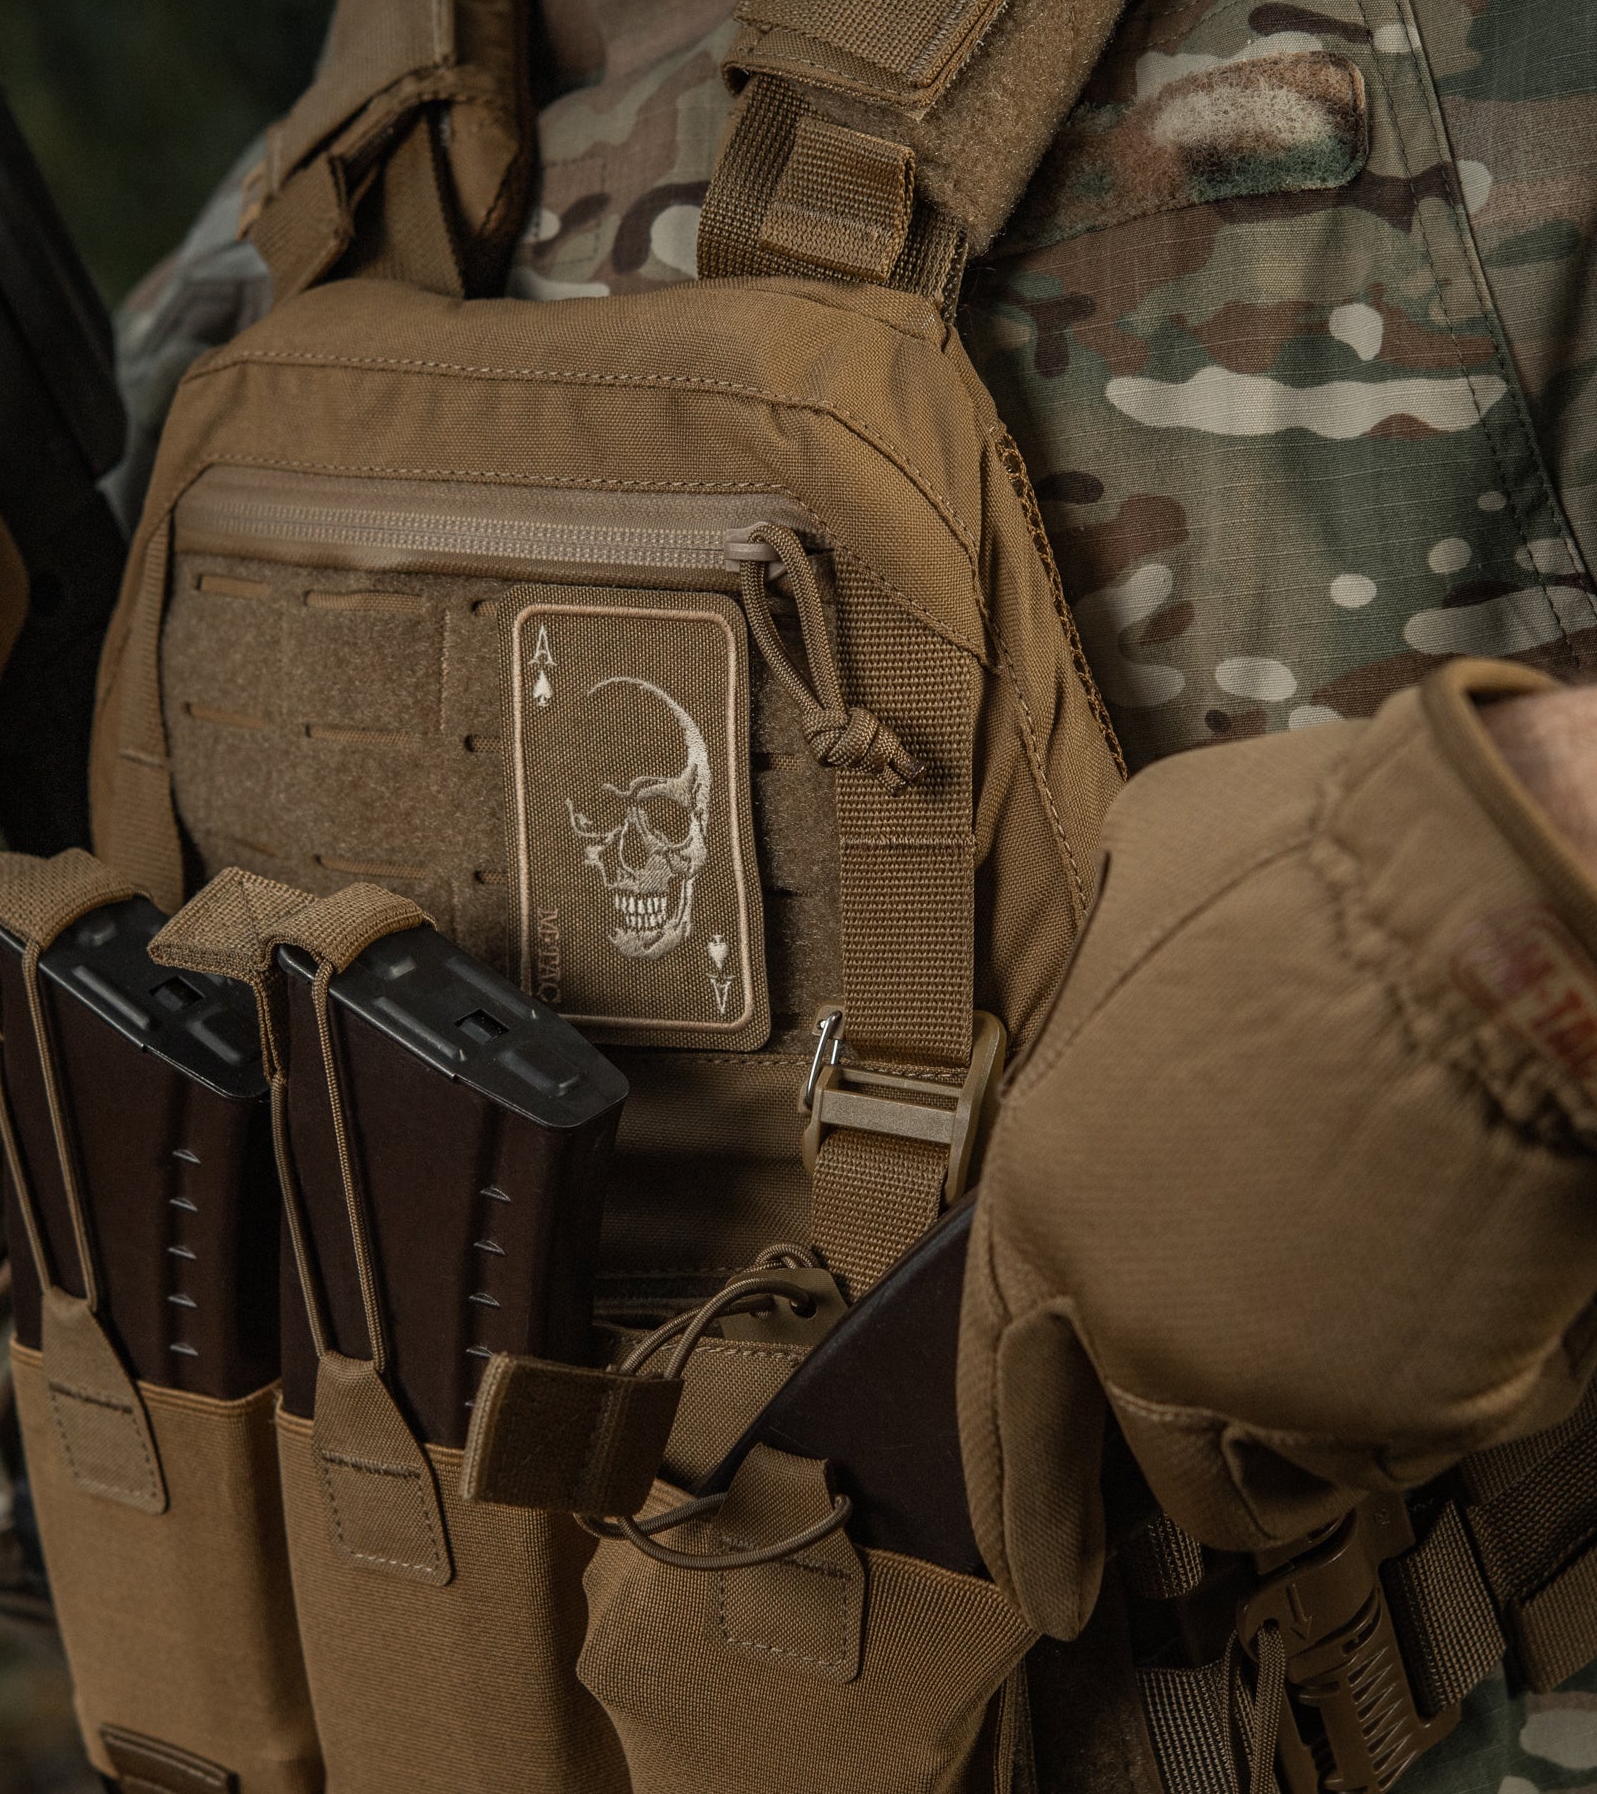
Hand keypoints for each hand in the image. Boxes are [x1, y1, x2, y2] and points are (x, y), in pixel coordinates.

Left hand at [957, 660, 1596, 1637]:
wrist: (1479, 916)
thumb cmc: (1314, 873)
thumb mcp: (1149, 872)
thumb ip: (1119, 951)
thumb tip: (1141, 920)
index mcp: (1044, 1189)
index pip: (996, 1368)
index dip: (1003, 1465)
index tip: (1012, 1553)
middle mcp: (1124, 1304)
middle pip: (1125, 1463)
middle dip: (1082, 1541)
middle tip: (1075, 1603)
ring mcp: (1257, 1370)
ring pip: (1278, 1469)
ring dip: (1307, 1436)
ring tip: (1350, 1352)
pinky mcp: (1397, 1408)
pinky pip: (1411, 1438)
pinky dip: (1439, 1392)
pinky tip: (1459, 1299)